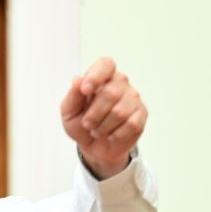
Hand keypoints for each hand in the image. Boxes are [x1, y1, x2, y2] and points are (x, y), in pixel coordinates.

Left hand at [60, 57, 147, 178]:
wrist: (93, 147)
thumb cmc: (81, 125)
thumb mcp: (69, 112)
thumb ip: (73, 95)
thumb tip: (78, 80)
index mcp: (101, 78)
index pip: (106, 64)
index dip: (96, 76)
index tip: (85, 90)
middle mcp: (120, 84)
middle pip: (111, 93)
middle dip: (94, 114)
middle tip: (87, 124)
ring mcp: (133, 98)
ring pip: (120, 112)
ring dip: (103, 127)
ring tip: (98, 130)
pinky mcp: (141, 115)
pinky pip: (131, 124)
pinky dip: (115, 134)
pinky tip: (111, 135)